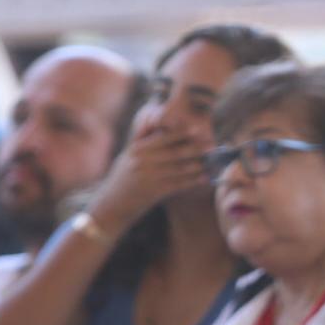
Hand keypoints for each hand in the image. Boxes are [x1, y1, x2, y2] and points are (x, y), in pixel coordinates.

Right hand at [88, 114, 211, 233]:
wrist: (112, 205)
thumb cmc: (122, 178)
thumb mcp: (128, 156)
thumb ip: (142, 140)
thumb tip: (153, 120)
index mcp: (137, 149)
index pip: (163, 137)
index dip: (182, 133)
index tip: (198, 129)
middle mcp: (143, 160)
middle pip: (174, 151)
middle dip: (195, 148)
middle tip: (212, 145)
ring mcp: (148, 176)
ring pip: (179, 168)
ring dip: (198, 164)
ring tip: (212, 161)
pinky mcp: (154, 192)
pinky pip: (178, 184)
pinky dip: (193, 180)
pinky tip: (205, 178)